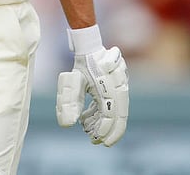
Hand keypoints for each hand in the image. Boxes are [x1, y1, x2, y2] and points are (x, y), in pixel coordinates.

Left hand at [55, 25, 128, 146]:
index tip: (96, 139)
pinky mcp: (119, 87)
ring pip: (118, 111)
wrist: (91, 48)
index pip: (110, 114)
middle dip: (111, 131)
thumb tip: (67, 125)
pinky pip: (115, 104)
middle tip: (100, 142)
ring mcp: (121, 87)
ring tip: (91, 131)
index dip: (104, 128)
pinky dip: (104, 114)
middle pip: (119, 116)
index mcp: (109, 87)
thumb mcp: (73, 82)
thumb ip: (69, 103)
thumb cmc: (82, 65)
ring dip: (106, 123)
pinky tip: (90, 118)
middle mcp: (119, 88)